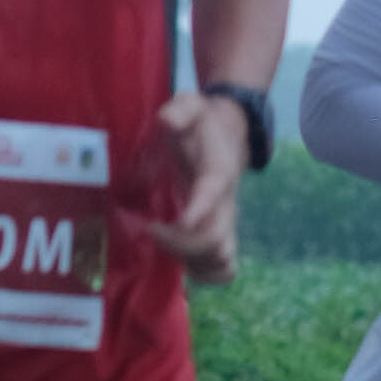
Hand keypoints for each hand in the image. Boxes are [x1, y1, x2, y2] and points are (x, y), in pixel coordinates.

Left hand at [138, 85, 245, 284]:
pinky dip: (203, 274)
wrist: (228, 134)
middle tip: (152, 229)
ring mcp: (227, 223)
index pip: (212, 196)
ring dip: (190, 263)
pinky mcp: (222, 236)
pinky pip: (223, 270)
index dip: (194, 213)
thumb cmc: (201, 123)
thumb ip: (180, 110)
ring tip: (165, 244)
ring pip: (222, 263)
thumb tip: (167, 121)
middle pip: (214, 240)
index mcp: (218, 173)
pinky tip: (178, 258)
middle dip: (179, 244)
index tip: (166, 223)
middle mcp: (227, 204)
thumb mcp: (190, 105)